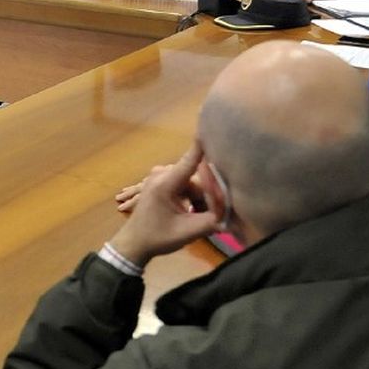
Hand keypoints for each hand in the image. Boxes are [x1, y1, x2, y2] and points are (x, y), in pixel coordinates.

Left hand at [107, 142, 223, 266]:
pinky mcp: (161, 182)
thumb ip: (213, 221)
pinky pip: (184, 186)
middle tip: (216, 216)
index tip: (211, 125)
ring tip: (202, 218)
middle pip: (196, 179)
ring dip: (200, 199)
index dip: (203, 145)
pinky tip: (194, 214)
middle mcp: (162, 174)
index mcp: (165, 182)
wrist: (133, 243)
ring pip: (192, 183)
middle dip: (208, 196)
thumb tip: (235, 217)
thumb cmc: (157, 237)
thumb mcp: (188, 232)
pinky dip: (192, 199)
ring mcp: (160, 176)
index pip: (190, 160)